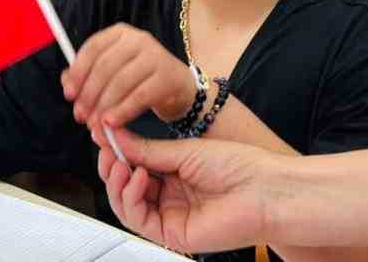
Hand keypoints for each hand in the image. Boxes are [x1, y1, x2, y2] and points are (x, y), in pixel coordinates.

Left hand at [63, 24, 196, 128]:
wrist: (178, 87)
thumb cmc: (139, 79)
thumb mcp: (114, 72)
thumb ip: (88, 74)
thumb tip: (66, 81)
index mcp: (120, 33)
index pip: (93, 48)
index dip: (78, 72)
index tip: (68, 95)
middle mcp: (138, 39)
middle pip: (105, 66)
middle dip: (89, 94)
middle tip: (81, 116)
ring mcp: (155, 55)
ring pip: (121, 82)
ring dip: (104, 106)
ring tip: (95, 124)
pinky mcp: (168, 76)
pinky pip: (140, 96)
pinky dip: (123, 111)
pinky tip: (112, 123)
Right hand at [94, 126, 272, 253]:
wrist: (264, 191)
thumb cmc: (238, 168)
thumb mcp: (184, 151)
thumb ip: (148, 150)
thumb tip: (115, 137)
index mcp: (174, 174)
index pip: (135, 165)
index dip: (117, 150)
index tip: (103, 133)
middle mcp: (170, 196)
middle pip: (125, 186)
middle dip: (111, 165)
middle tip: (105, 147)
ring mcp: (170, 216)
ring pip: (126, 205)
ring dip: (116, 181)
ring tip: (119, 162)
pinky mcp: (172, 234)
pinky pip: (138, 219)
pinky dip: (130, 196)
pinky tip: (136, 177)